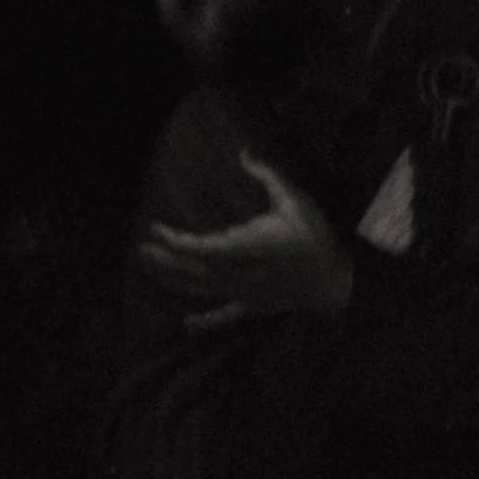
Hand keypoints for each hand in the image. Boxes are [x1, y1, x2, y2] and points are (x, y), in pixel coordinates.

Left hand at [138, 151, 353, 329]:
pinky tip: (187, 325)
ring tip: (149, 269)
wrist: (336, 281)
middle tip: (142, 250)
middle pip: (198, 271)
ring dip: (175, 282)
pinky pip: (228, 317)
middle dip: (167, 262)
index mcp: (253, 247)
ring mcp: (249, 294)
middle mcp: (246, 275)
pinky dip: (208, 323)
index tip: (157, 229)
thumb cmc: (316, 239)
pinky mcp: (255, 306)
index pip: (207, 249)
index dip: (178, 242)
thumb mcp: (296, 201)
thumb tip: (243, 154)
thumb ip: (268, 177)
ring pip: (205, 290)